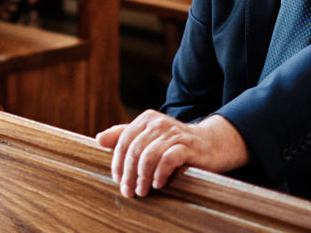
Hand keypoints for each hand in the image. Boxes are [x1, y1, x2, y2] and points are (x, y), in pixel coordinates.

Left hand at [95, 110, 248, 197]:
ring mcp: (173, 133)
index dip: (118, 162)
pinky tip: (158, 184)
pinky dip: (159, 174)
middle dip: (128, 174)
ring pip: (148, 156)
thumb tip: (99, 138)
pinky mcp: (187, 146)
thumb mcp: (149, 137)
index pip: (123, 141)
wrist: (211, 143)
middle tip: (128, 192)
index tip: (118, 180)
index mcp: (146, 119)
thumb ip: (124, 135)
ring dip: (142, 178)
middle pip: (134, 150)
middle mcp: (158, 123)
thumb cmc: (175, 143)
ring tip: (142, 191)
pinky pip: (167, 160)